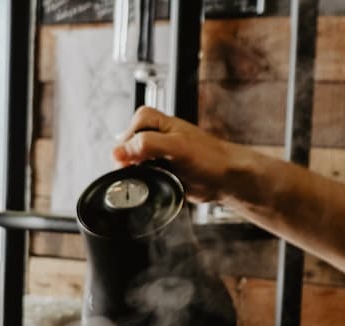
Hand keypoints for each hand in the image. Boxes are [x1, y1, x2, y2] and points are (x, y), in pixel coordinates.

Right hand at [112, 106, 243, 203]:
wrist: (225, 178)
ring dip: (136, 173)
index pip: (130, 129)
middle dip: (130, 161)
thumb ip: (146, 145)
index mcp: (157, 121)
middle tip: (140, 171)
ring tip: (150, 178)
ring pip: (132, 162)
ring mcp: (157, 153)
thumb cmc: (209, 158)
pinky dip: (143, 182)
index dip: (127, 145)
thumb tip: (119, 151)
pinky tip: (152, 185)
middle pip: (127, 146)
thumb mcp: (175, 147)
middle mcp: (155, 135)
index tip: (129, 161)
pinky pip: (142, 175)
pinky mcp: (160, 169)